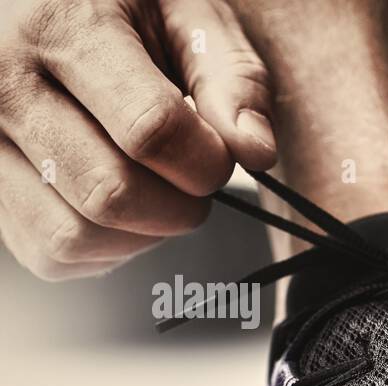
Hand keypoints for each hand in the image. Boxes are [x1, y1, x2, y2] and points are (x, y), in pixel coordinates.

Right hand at [0, 0, 274, 279]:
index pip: (151, 130)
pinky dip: (105, 248)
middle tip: (193, 175)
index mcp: (60, 26)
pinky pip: (51, 253)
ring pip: (75, 236)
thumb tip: (255, 151)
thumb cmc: (122, 7)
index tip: (220, 153)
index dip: (207, 161)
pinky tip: (122, 204)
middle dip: (180, 204)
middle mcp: (3, 83)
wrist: (39, 7)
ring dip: (142, 233)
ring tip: (158, 187)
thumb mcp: (187, 14)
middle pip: (111, 193)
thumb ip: (232, 78)